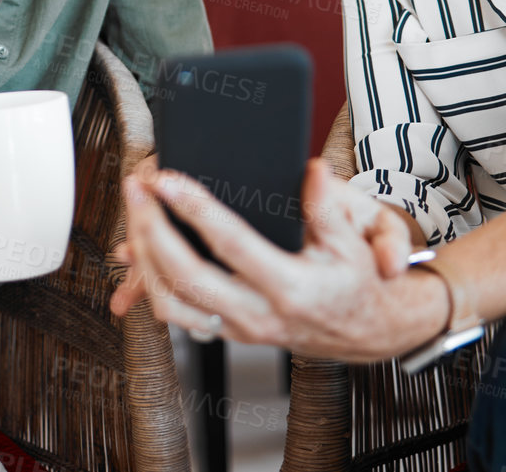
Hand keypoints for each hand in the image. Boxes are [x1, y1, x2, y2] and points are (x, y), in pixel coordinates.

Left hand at [108, 158, 450, 362]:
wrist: (370, 330)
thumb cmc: (359, 279)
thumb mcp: (354, 238)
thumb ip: (328, 205)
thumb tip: (312, 172)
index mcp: (291, 288)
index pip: (230, 245)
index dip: (195, 209)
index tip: (168, 179)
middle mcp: (260, 315)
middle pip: (186, 277)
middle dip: (152, 229)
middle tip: (137, 189)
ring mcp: (241, 330)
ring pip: (171, 303)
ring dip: (144, 258)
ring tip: (135, 213)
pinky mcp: (230, 333)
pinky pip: (177, 314)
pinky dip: (152, 283)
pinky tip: (142, 249)